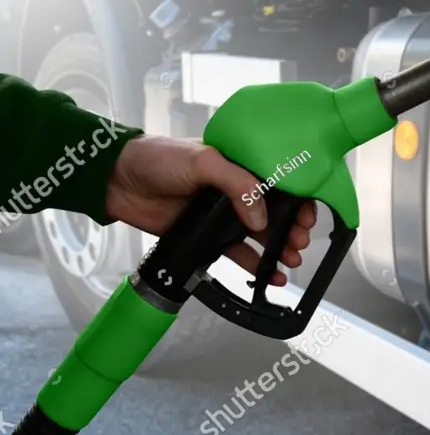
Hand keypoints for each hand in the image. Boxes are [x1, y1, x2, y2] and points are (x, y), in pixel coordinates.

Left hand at [105, 135, 316, 284]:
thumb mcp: (203, 160)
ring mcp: (222, 215)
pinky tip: (270, 276)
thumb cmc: (158, 158)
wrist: (116, 181)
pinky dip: (255, 265)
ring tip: (291, 260)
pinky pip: (237, 254)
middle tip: (300, 241)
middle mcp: (235, 189)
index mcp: (240, 164)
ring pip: (260, 235)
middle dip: (292, 228)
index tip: (307, 215)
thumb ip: (237, 184)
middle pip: (274, 212)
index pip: (279, 181)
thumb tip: (260, 218)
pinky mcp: (207, 237)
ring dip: (279, 248)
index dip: (298, 199)